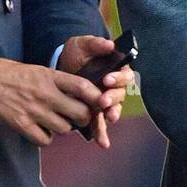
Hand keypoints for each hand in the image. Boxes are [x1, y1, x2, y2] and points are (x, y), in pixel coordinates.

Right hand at [0, 53, 105, 146]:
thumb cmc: (1, 72)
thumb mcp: (32, 68)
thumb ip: (52, 80)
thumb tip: (71, 91)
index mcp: (48, 75)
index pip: (83, 87)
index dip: (96, 97)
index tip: (99, 102)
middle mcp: (45, 93)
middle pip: (80, 113)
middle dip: (83, 118)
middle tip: (76, 117)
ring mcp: (33, 110)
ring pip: (64, 129)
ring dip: (62, 128)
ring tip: (53, 123)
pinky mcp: (20, 124)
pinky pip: (44, 140)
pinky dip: (44, 138)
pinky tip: (38, 131)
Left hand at [56, 35, 132, 149]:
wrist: (61, 65)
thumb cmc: (77, 53)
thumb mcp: (83, 44)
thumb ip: (95, 44)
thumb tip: (109, 44)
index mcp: (116, 69)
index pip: (125, 75)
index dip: (118, 78)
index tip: (107, 79)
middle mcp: (114, 87)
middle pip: (121, 95)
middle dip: (113, 98)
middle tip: (103, 100)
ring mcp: (105, 100)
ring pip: (113, 110)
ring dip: (111, 115)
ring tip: (108, 118)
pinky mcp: (94, 111)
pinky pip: (101, 123)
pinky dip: (102, 133)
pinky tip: (102, 143)